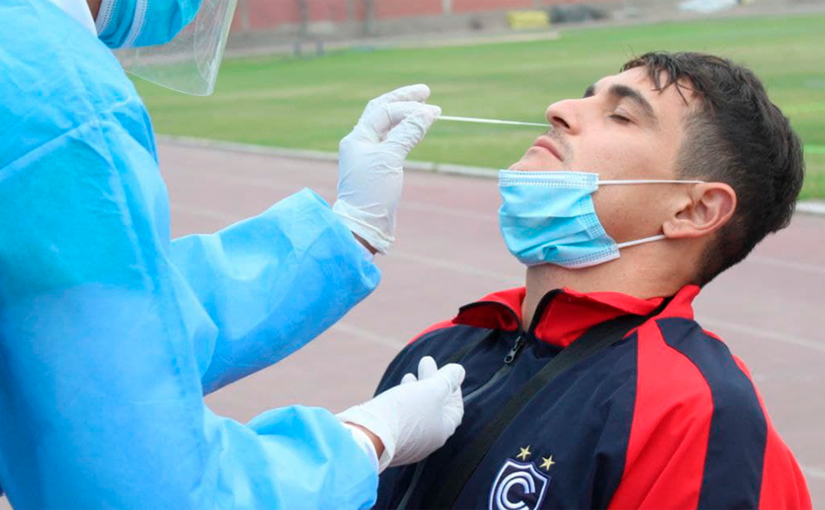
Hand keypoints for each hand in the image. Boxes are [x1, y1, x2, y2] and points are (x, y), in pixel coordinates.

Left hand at [333, 85, 440, 253]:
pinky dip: (405, 133)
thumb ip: (408, 133)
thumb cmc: (372, 192)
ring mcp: (369, 155)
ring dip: (406, 117)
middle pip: (382, 112)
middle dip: (404, 101)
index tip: (433, 110)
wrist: (364, 224)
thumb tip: (427, 112)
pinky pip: (392, 142)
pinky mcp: (378, 168)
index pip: (384, 111)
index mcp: (357, 137)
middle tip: (426, 92)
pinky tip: (416, 130)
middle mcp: (360, 143)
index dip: (408, 107)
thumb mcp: (391, 159)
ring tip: (425, 110)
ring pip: (388, 127)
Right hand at [337, 356, 464, 471]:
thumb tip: (459, 371)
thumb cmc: (405, 412)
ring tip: (410, 375)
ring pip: (416, 412)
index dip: (453, 388)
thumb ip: (446, 380)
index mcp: (441, 432)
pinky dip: (402, 402)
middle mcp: (427, 441)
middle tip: (425, 361)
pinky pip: (401, 418)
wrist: (367, 436)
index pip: (455, 409)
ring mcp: (407, 442)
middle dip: (431, 382)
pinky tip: (396, 392)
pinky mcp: (389, 440)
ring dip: (416, 390)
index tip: (446, 372)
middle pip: (435, 408)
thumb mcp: (430, 390)